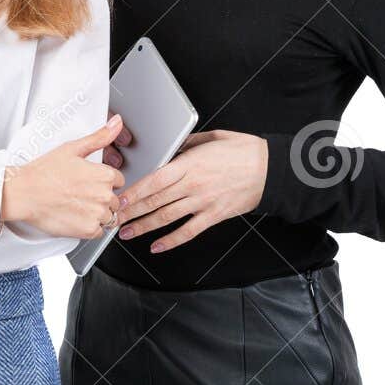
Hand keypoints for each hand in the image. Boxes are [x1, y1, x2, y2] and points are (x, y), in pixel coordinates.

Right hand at [2, 114, 126, 239]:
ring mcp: (97, 214)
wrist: (23, 194)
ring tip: (75, 206)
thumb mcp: (72, 148)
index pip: (117, 181)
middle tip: (78, 194)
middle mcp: (104, 196)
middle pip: (114, 200)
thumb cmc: (44, 172)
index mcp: (104, 175)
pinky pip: (98, 231)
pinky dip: (88, 227)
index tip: (87, 182)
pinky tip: (74, 216)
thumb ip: (100, 137)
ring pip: (107, 216)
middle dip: (100, 198)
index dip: (102, 181)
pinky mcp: (87, 230)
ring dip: (96, 213)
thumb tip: (117, 123)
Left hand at [115, 129, 266, 252]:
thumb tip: (171, 148)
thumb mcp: (211, 138)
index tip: (119, 197)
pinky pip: (188, 231)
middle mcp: (193, 185)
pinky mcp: (214, 215)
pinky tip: (157, 246)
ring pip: (167, 217)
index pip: (155, 180)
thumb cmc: (243, 151)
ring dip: (144, 226)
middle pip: (155, 200)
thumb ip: (187, 144)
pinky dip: (171, 240)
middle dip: (131, 210)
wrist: (271, 168)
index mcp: (189, 164)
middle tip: (113, 217)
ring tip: (126, 233)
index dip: (134, 191)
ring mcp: (203, 202)